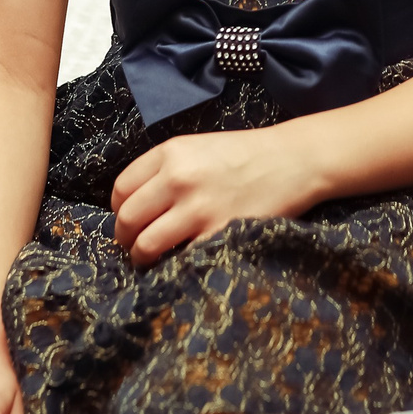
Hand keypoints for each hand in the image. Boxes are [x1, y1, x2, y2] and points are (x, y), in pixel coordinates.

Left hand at [110, 126, 314, 265]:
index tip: (130, 221)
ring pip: (145, 244)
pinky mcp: (217, 232)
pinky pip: (178, 258)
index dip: (119, 210)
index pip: (121, 189)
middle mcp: (177, 178)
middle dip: (125, 238)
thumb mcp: (197, 148)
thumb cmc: (245, 155)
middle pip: (127, 218)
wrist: (293, 161)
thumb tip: (136, 205)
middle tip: (134, 246)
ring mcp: (197, 207)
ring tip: (150, 260)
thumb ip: (165, 170)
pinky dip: (172, 266)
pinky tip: (179, 263)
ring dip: (142, 258)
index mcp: (170, 152)